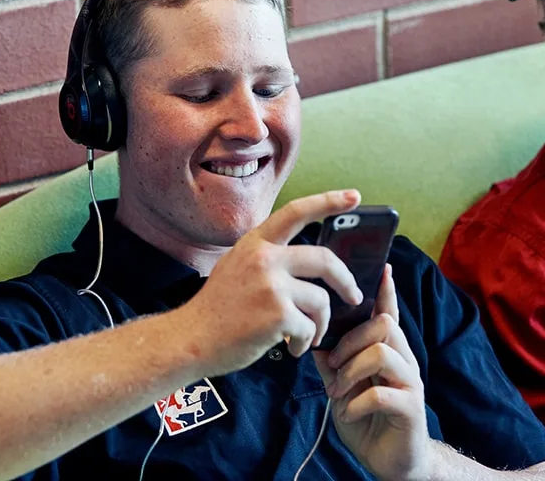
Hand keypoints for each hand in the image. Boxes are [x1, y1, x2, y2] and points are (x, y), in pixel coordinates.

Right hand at [180, 190, 364, 377]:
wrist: (190, 340)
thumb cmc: (216, 310)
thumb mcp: (236, 266)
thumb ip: (268, 258)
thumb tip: (305, 261)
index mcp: (255, 243)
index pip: (296, 212)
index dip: (328, 202)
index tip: (354, 196)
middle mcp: (264, 258)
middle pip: (325, 259)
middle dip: (346, 281)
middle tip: (354, 295)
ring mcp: (271, 286)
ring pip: (321, 301)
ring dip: (319, 324)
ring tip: (305, 336)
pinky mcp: (277, 315)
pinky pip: (309, 328)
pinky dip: (304, 343)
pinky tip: (290, 348)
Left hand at [313, 265, 430, 480]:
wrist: (391, 463)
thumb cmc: (366, 419)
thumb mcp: (341, 385)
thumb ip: (331, 359)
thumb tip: (313, 333)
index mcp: (388, 351)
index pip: (388, 313)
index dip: (386, 291)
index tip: (381, 267)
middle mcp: (404, 361)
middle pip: (384, 325)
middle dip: (350, 340)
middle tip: (332, 365)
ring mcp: (409, 384)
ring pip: (382, 353)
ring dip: (351, 371)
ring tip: (337, 391)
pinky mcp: (410, 409)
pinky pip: (382, 393)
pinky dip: (355, 403)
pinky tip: (346, 413)